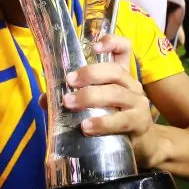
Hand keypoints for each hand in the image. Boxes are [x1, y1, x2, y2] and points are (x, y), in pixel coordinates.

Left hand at [60, 34, 160, 168]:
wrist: (144, 146)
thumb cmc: (114, 121)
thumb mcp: (96, 106)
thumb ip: (72, 98)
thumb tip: (44, 99)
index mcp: (121, 75)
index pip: (124, 49)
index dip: (112, 43)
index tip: (94, 47)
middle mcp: (132, 85)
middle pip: (114, 71)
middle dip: (90, 73)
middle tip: (69, 81)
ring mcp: (138, 103)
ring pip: (116, 93)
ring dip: (90, 96)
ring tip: (70, 103)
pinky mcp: (139, 122)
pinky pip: (121, 120)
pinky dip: (102, 123)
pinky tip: (87, 127)